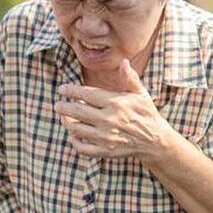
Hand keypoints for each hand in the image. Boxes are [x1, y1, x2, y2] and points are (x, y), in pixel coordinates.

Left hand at [55, 59, 170, 159]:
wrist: (155, 141)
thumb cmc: (146, 114)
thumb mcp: (140, 94)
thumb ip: (130, 78)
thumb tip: (124, 62)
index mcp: (116, 103)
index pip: (87, 94)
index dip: (72, 91)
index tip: (62, 89)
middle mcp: (109, 120)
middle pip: (78, 111)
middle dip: (64, 107)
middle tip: (57, 104)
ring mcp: (106, 137)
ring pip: (77, 129)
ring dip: (67, 122)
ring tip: (63, 117)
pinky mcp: (105, 151)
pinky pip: (83, 148)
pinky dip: (75, 142)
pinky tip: (73, 135)